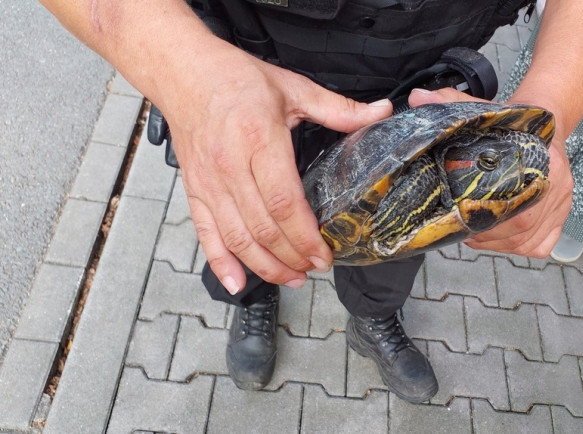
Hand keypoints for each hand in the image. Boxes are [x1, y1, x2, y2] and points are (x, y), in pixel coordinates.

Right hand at [160, 42, 391, 292]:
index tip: (324, 253)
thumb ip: (338, 109)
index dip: (305, 236)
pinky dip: (220, 263)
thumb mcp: (292, 88)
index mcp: (259, 140)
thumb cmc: (235, 79)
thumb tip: (380, 113)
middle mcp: (231, 166)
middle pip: (262, 228)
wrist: (183, 73)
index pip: (283, 202)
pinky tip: (238, 283)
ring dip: (265, 266)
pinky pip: (206, 234)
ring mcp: (210, 182)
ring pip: (237, 238)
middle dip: (292, 257)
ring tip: (291, 279)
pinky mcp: (195, 190)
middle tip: (315, 269)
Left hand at [408, 87, 572, 257]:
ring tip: (475, 233)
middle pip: (520, 227)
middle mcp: (557, 186)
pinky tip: (497, 237)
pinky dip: (516, 247)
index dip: (486, 215)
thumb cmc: (512, 124)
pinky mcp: (560, 218)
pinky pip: (540, 246)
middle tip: (462, 227)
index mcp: (543, 160)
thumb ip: (451, 104)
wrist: (545, 125)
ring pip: (527, 241)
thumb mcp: (483, 110)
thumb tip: (418, 97)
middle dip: (485, 232)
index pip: (517, 201)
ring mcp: (561, 205)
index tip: (463, 215)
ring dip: (496, 242)